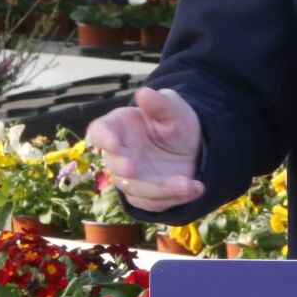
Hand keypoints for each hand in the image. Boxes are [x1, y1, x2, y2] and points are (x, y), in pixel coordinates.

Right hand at [85, 87, 204, 212]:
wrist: (193, 146)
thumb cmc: (175, 121)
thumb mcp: (173, 109)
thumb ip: (160, 103)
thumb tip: (144, 93)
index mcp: (118, 127)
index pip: (100, 132)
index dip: (103, 139)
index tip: (113, 143)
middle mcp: (120, 154)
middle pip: (115, 165)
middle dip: (123, 168)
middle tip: (133, 169)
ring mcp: (131, 177)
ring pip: (136, 189)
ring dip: (161, 189)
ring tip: (188, 184)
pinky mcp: (145, 195)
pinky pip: (154, 202)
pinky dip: (175, 198)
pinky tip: (195, 188)